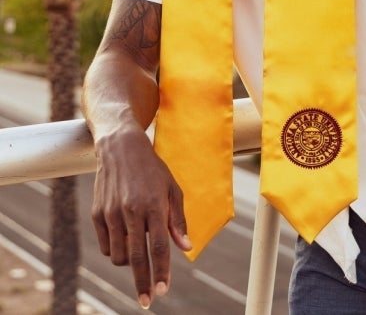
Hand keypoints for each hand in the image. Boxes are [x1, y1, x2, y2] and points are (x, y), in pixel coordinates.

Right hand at [91, 127, 189, 308]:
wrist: (120, 148)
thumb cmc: (152, 169)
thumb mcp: (172, 188)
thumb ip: (178, 220)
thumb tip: (185, 248)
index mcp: (153, 205)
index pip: (159, 246)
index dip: (162, 271)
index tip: (163, 291)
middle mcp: (131, 211)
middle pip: (137, 257)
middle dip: (143, 283)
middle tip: (147, 301)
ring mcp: (111, 213)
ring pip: (119, 255)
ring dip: (130, 263)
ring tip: (138, 254)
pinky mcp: (97, 214)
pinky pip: (106, 245)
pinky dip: (116, 250)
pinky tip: (125, 240)